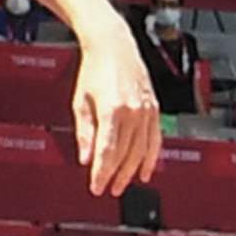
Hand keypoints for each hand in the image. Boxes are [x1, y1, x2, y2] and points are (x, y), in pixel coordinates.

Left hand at [67, 31, 161, 199]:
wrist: (113, 45)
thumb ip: (84, 133)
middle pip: (126, 155)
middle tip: (107, 189)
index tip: (95, 188)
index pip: (107, 152)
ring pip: (142, 151)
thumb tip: (86, 159)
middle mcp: (133, 111)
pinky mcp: (154, 108)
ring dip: (131, 171)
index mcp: (112, 109)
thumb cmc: (94, 69)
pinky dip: (151, 158)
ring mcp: (146, 110)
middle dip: (115, 176)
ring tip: (122, 185)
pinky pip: (155, 140)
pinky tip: (144, 171)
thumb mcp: (80, 102)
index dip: (101, 174)